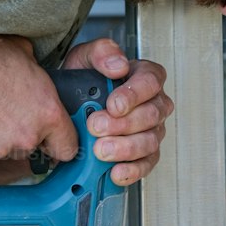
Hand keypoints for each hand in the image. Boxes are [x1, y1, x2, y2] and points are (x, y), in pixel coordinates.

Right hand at [0, 36, 78, 169]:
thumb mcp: (25, 56)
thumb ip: (38, 78)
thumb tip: (37, 78)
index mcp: (47, 114)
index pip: (67, 148)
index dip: (58, 142)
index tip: (50, 140)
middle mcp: (26, 138)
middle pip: (29, 148)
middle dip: (18, 134)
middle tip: (2, 111)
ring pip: (0, 151)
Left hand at [62, 37, 173, 186]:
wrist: (71, 107)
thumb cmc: (84, 80)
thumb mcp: (85, 58)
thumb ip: (101, 52)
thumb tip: (118, 66)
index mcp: (145, 76)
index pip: (151, 82)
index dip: (134, 95)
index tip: (113, 105)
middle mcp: (154, 103)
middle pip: (152, 115)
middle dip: (123, 125)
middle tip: (96, 127)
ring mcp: (152, 130)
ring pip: (150, 141)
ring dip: (125, 148)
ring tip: (101, 151)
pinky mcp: (145, 154)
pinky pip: (147, 164)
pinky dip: (132, 171)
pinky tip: (115, 172)